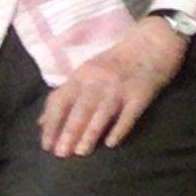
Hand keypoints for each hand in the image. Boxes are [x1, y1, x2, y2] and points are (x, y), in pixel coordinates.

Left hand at [39, 17, 188, 156]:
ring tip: (81, 152)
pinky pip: (129, 114)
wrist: (153, 42)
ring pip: (102, 113)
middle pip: (81, 108)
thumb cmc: (116, 61)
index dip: (52, 123)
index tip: (46, 145)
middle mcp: (98, 80)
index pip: (61, 100)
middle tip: (61, 154)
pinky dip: (119, 129)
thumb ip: (65, 96)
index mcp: (82, 75)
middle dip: (69, 132)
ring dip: (91, 133)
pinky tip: (111, 143)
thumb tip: (42, 123)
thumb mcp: (87, 72)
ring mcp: (120, 87)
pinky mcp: (141, 94)